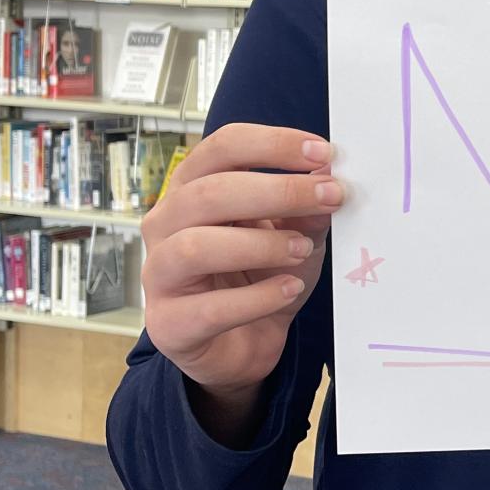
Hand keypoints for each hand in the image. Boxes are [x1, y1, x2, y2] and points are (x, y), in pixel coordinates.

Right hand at [140, 124, 341, 401]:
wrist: (243, 344)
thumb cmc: (261, 276)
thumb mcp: (295, 234)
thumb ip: (307, 209)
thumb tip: (327, 182)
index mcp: (193, 188)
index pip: (222, 148)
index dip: (272, 144)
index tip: (322, 153)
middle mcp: (166, 224)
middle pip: (208, 193)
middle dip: (277, 191)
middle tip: (330, 197)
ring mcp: (160, 275)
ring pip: (195, 246)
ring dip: (260, 245)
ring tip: (304, 249)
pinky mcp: (169, 325)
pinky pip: (209, 308)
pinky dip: (256, 298)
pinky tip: (288, 290)